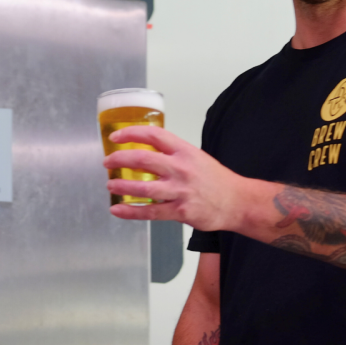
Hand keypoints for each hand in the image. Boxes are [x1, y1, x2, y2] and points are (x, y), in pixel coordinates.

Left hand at [105, 126, 251, 230]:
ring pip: (144, 188)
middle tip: (108, 162)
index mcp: (184, 151)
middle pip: (143, 159)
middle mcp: (181, 168)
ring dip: (122, 186)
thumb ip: (173, 154)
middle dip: (119, 159)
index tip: (116, 136)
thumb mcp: (196, 157)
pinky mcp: (180, 211)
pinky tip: (118, 210)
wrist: (237, 202)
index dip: (131, 133)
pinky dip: (131, 211)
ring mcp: (180, 190)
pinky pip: (150, 212)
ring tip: (110, 186)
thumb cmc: (216, 180)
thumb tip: (146, 150)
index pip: (153, 135)